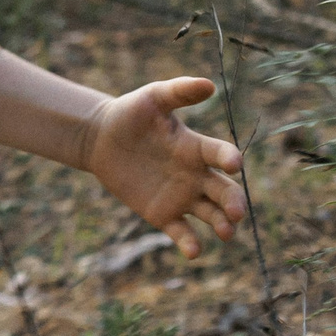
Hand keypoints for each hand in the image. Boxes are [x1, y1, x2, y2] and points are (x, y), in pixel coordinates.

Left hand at [81, 76, 246, 257]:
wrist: (100, 138)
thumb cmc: (130, 114)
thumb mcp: (152, 98)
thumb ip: (179, 92)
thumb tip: (209, 85)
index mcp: (197, 148)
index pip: (221, 154)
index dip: (229, 159)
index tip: (233, 164)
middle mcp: (196, 175)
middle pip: (224, 192)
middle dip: (234, 203)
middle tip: (235, 212)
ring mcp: (182, 196)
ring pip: (211, 215)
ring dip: (221, 225)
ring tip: (224, 232)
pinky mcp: (163, 214)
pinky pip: (182, 232)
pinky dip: (190, 243)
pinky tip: (194, 251)